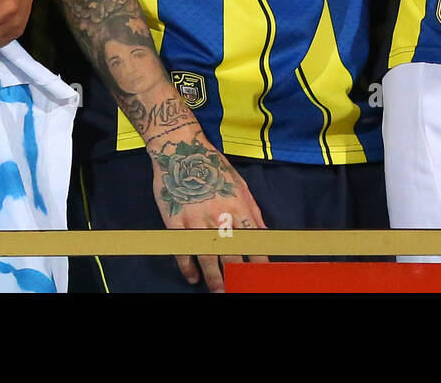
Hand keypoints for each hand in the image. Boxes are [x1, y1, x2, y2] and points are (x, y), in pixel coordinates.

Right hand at [149, 136, 266, 291]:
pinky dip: (188, 267)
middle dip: (236, 277)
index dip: (258, 263)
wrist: (181, 149)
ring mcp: (196, 220)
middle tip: (239, 289)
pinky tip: (193, 277)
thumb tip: (264, 235)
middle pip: (231, 255)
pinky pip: (183, 250)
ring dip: (214, 279)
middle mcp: (219, 216)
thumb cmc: (213, 165)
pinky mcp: (176, 221)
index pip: (253, 242)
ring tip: (219, 291)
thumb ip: (253, 210)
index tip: (261, 278)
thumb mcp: (240, 184)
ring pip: (208, 257)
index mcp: (238, 206)